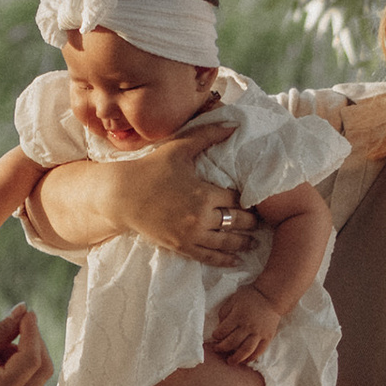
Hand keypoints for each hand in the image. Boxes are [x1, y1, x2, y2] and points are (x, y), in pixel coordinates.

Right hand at [0, 306, 49, 385]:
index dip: (32, 333)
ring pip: (37, 374)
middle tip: (18, 322)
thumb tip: (24, 310)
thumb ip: (0, 330)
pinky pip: (27, 379)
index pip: (30, 360)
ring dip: (25, 351)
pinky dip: (19, 362)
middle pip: (43, 369)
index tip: (27, 312)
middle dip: (35, 342)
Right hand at [116, 130, 256, 265]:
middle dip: (251, 223)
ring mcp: (191, 235)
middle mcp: (201, 217)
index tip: (257, 201)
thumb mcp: (180, 148)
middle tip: (263, 222)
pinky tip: (236, 261)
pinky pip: (208, 257)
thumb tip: (234, 124)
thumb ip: (208, 136)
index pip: (237, 200)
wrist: (121, 195)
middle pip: (236, 222)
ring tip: (255, 242)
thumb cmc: (151, 169)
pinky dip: (224, 260)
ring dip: (243, 243)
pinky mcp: (180, 246)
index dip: (248, 200)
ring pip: (226, 242)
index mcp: (205, 193)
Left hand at [206, 285, 279, 363]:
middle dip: (222, 348)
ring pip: (246, 350)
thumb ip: (224, 312)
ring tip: (230, 361)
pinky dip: (251, 358)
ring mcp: (259, 333)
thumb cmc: (250, 297)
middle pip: (232, 343)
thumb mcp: (233, 299)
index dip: (216, 336)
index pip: (223, 331)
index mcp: (238, 316)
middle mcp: (248, 326)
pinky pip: (259, 351)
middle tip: (217, 350)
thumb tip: (220, 327)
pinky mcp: (267, 337)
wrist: (270, 297)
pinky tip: (245, 361)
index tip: (215, 337)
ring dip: (236, 358)